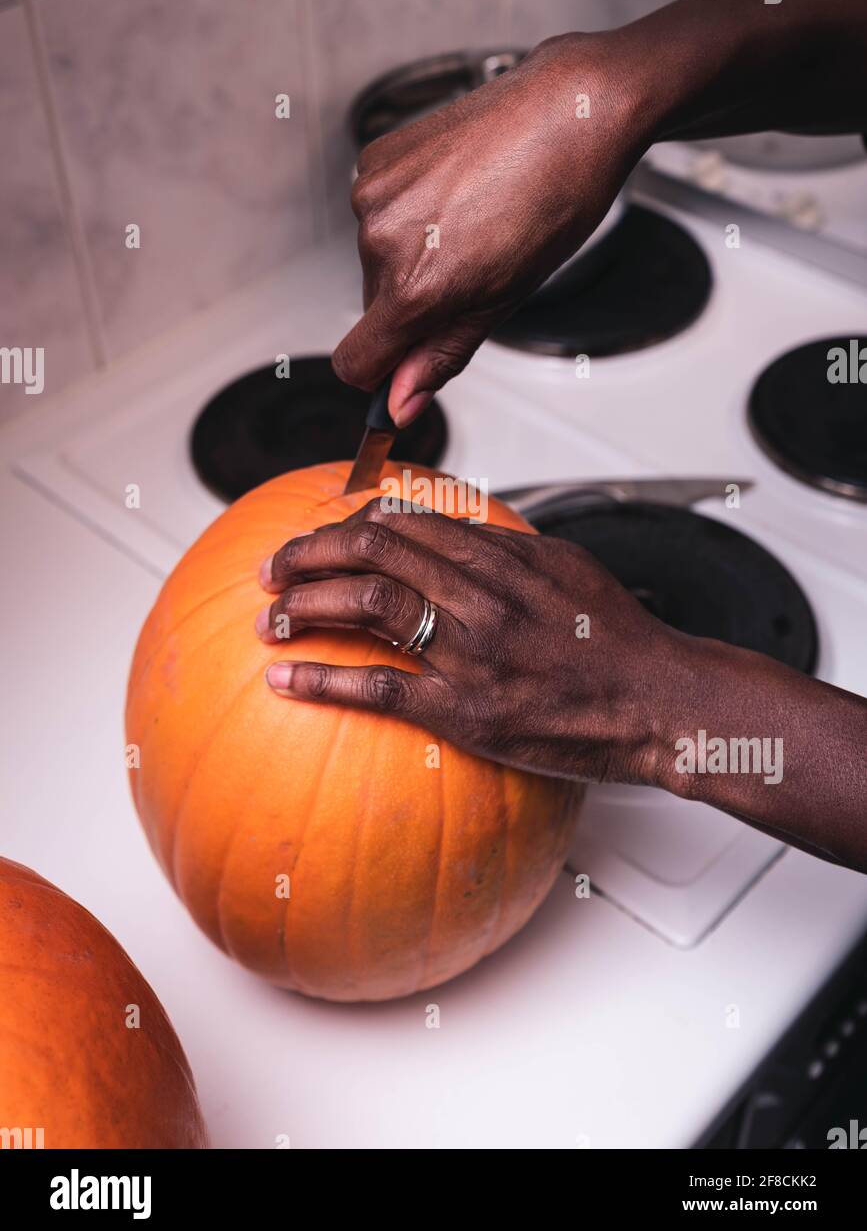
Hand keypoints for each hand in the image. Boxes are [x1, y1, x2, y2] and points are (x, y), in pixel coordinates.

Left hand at [255, 497, 678, 784]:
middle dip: (309, 553)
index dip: (350, 524)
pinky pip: (381, 686)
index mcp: (503, 556)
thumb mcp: (567, 568)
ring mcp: (473, 650)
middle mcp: (483, 593)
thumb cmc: (620, 639)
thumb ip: (504, 550)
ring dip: (307, 603)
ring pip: (370, 604)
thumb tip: (450, 534)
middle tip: (272, 568)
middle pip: (374, 551)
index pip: (407, 521)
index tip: (322, 536)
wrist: (661, 701)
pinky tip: (285, 678)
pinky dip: (324, 677)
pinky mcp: (468, 708)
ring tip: (270, 616)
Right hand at [333, 33, 649, 424]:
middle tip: (474, 268)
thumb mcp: (505, 299)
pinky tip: (454, 190)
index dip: (385, 372)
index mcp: (415, 286)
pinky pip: (378, 212)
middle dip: (414, 304)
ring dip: (413, 254)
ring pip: (375, 261)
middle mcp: (381, 239)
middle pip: (374, 311)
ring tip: (471, 220)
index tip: (412, 360)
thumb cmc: (556, 198)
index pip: (355, 363)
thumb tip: (401, 402)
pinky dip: (410, 212)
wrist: (571, 111)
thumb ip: (442, 355)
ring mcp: (373, 194)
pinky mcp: (375, 158)